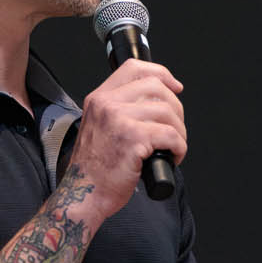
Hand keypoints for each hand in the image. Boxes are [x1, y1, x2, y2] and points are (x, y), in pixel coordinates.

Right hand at [69, 59, 184, 215]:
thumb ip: (119, 110)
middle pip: (157, 88)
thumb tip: (156, 101)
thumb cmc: (94, 168)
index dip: (161, 74)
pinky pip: (171, 135)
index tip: (175, 87)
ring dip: (179, 131)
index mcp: (99, 98)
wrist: (82, 194)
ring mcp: (119, 120)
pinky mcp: (133, 139)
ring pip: (168, 111)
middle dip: (176, 108)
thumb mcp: (98, 127)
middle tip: (174, 129)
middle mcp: (107, 104)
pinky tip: (172, 157)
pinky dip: (179, 147)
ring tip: (173, 147)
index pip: (134, 68)